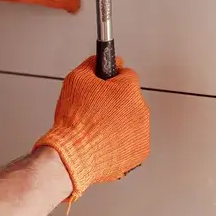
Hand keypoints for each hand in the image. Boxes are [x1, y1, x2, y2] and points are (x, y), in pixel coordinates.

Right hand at [33, 56, 150, 203]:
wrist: (72, 155)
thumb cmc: (74, 121)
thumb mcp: (75, 79)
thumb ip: (92, 64)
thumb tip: (99, 60)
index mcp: (129, 89)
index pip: (126, 75)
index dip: (111, 80)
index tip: (103, 87)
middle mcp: (141, 110)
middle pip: (130, 99)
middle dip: (115, 102)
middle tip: (94, 111)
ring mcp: (142, 133)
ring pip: (132, 120)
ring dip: (119, 122)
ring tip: (96, 129)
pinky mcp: (140, 152)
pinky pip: (132, 141)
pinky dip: (121, 141)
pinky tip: (103, 142)